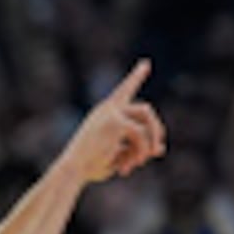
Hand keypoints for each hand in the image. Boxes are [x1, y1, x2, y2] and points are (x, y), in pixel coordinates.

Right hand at [62, 62, 166, 186]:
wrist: (72, 170)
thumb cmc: (90, 167)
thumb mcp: (118, 158)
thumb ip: (138, 150)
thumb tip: (161, 149)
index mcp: (104, 114)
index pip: (123, 91)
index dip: (135, 77)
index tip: (146, 63)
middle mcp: (107, 108)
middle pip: (145, 109)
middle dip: (155, 129)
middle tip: (157, 151)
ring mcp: (111, 113)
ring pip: (146, 114)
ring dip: (151, 138)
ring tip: (142, 162)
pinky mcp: (115, 122)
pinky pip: (140, 133)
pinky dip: (140, 150)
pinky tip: (129, 166)